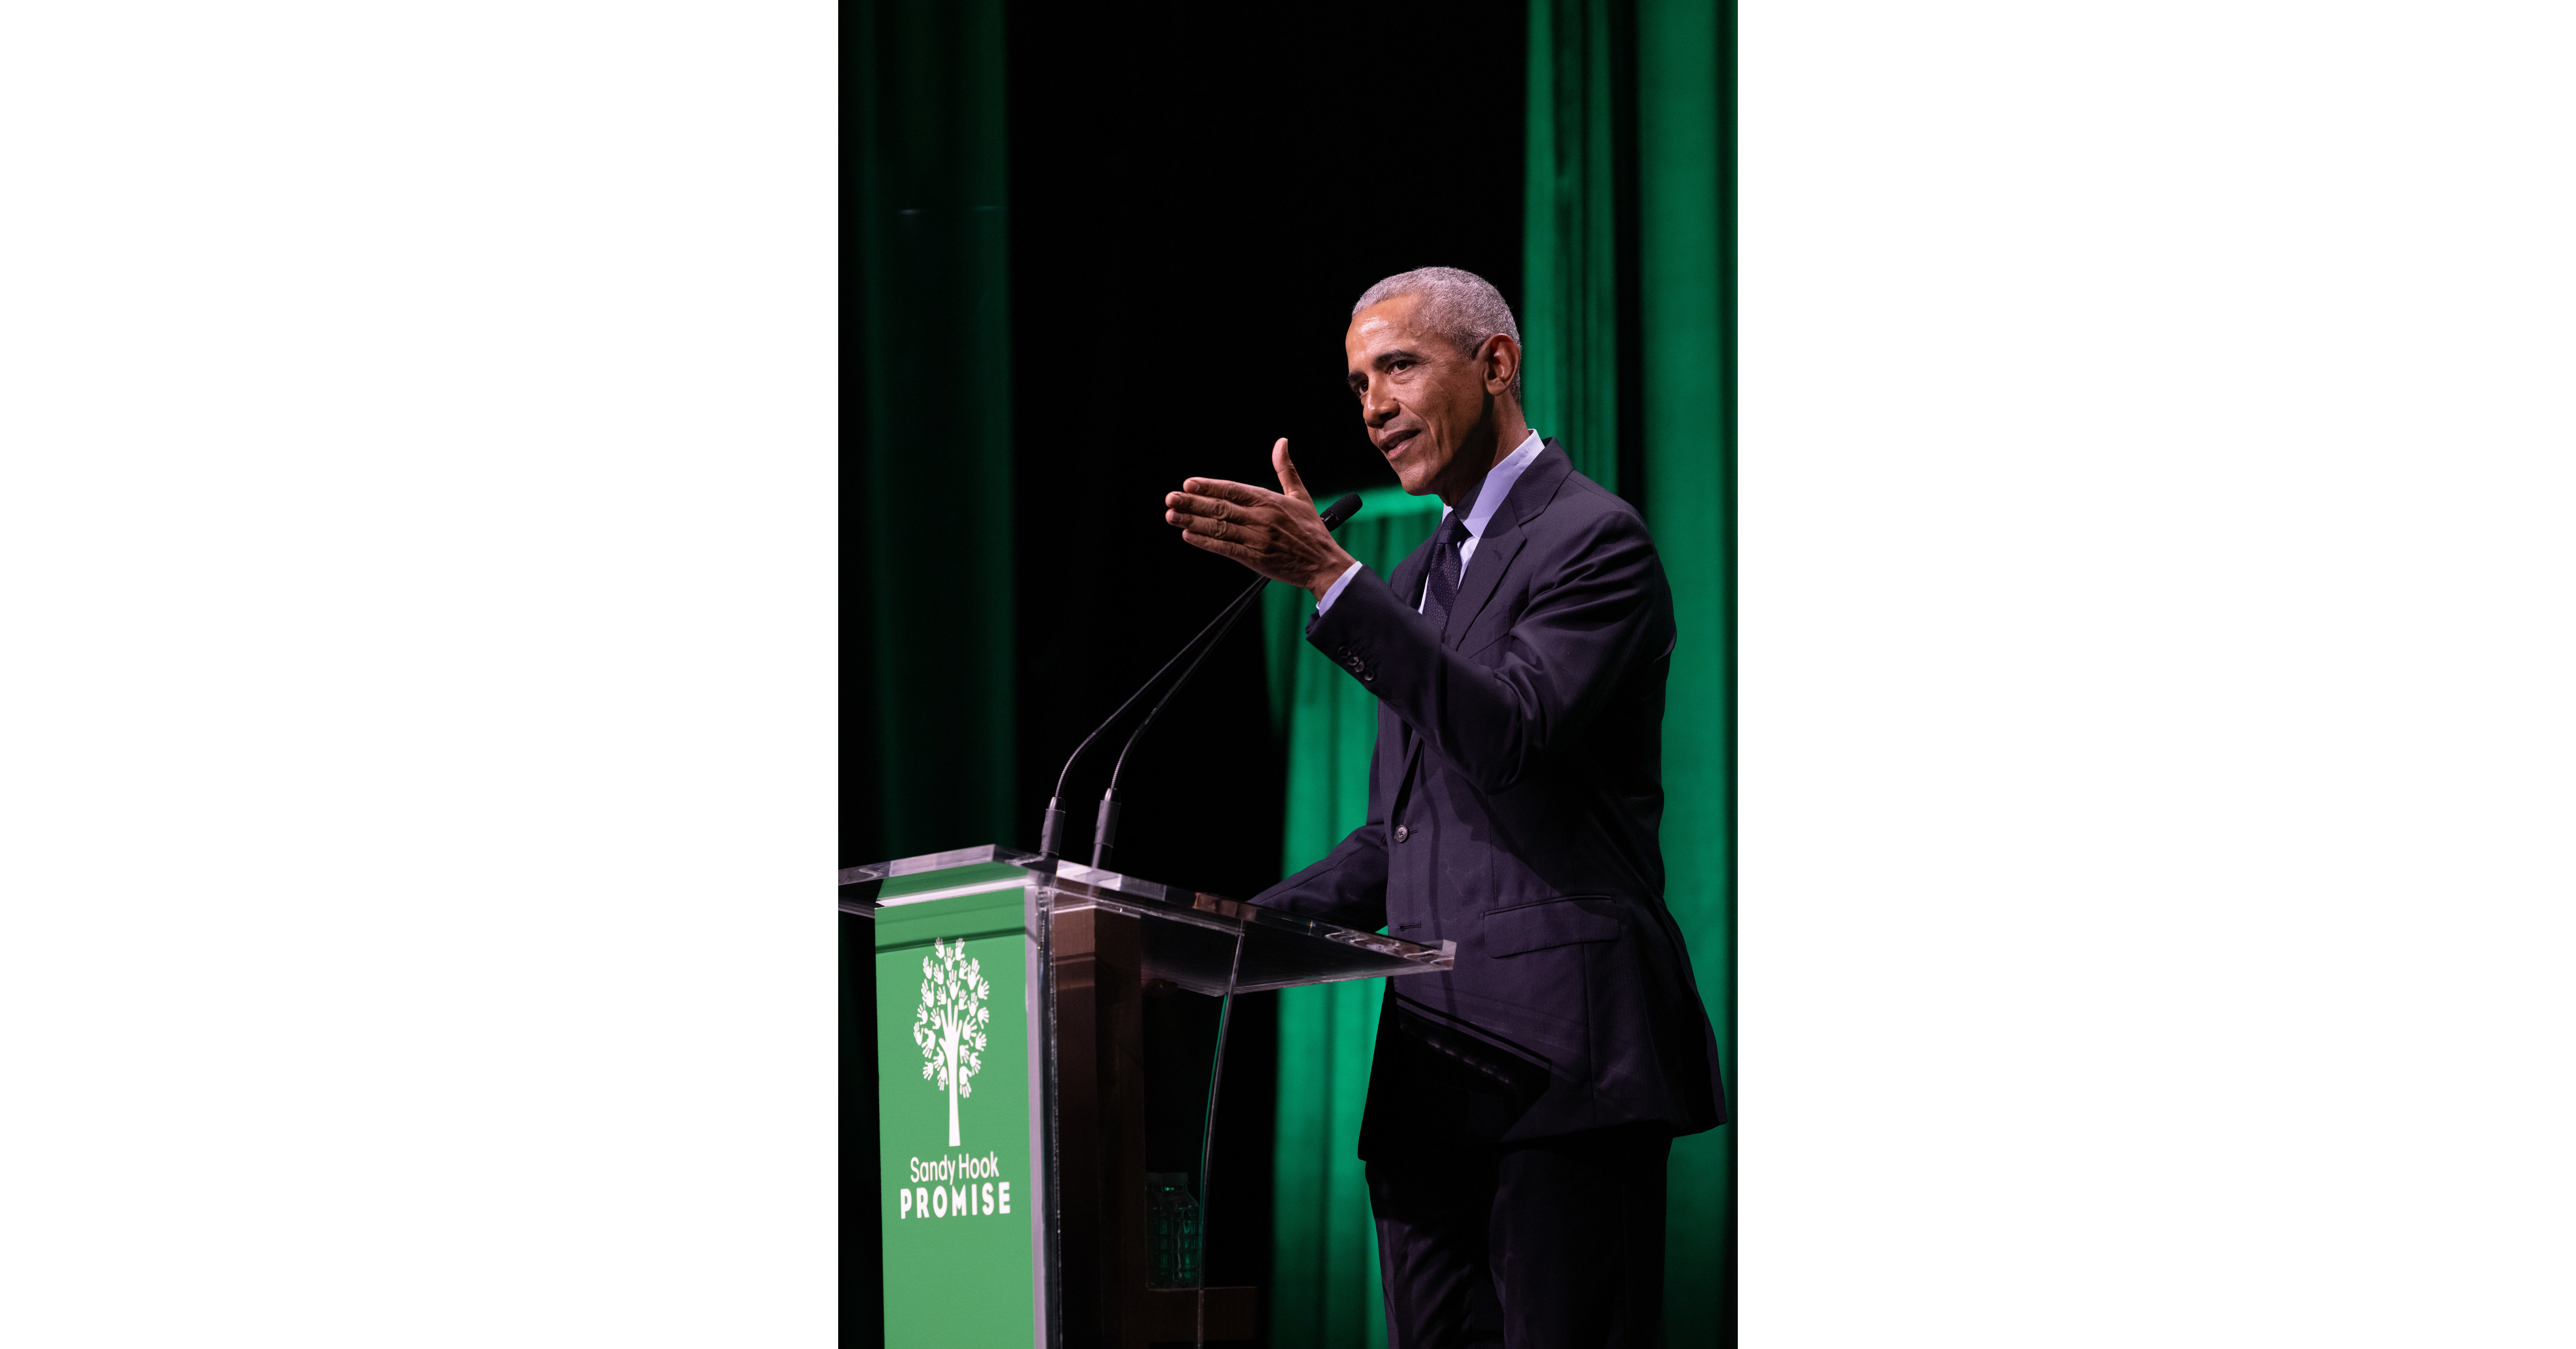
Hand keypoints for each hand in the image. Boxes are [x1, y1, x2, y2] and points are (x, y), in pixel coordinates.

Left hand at [1164, 439, 1356, 598]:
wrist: (1324, 564)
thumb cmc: (1311, 531)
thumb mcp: (1300, 496)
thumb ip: (1286, 470)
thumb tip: (1281, 442)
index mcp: (1269, 500)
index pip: (1233, 490)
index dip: (1209, 486)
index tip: (1188, 484)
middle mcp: (1261, 517)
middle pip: (1221, 507)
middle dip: (1192, 503)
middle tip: (1170, 499)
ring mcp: (1257, 539)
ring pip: (1219, 527)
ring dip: (1192, 522)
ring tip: (1172, 516)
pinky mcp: (1255, 559)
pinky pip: (1226, 548)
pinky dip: (1206, 542)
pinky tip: (1189, 536)